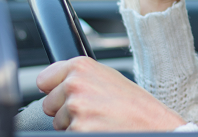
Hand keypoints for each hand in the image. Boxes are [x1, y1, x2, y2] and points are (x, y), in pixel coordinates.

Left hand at [37, 57, 184, 130]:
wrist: (153, 123)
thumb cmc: (135, 103)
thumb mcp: (108, 77)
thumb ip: (80, 76)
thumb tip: (53, 82)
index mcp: (81, 66)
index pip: (44, 79)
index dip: (55, 89)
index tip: (65, 93)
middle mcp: (75, 85)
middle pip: (49, 104)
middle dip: (66, 110)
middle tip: (93, 109)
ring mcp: (76, 109)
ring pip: (58, 123)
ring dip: (75, 124)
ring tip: (100, 119)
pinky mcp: (78, 129)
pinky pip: (68, 134)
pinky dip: (82, 133)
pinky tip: (100, 128)